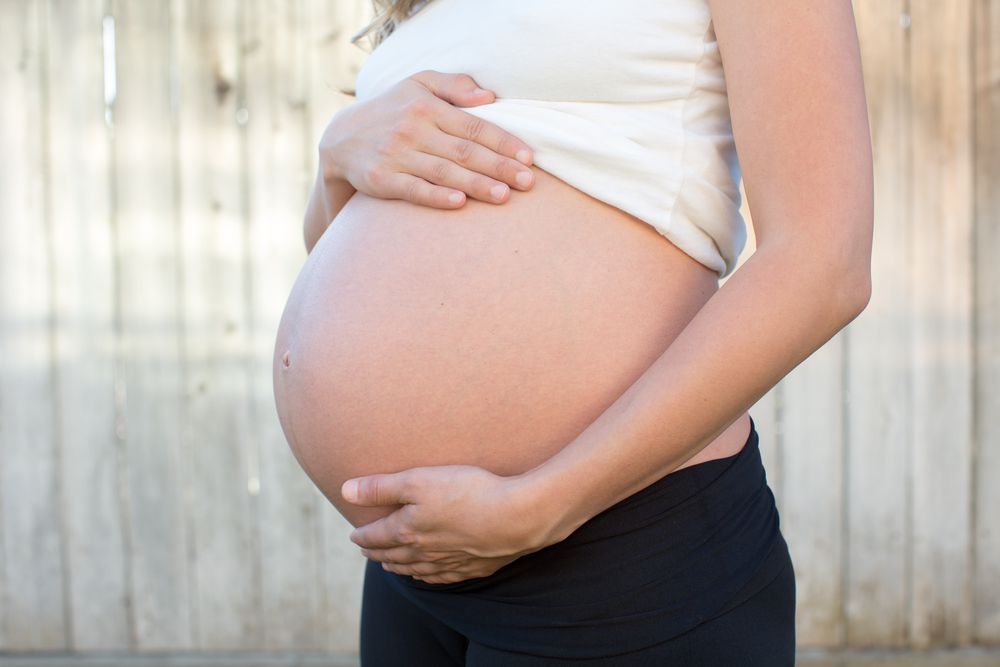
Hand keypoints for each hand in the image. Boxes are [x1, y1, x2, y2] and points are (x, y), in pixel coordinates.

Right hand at [320, 69, 535, 208]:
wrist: (340, 139)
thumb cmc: (391, 111)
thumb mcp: (417, 84)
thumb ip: (453, 85)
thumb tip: (489, 96)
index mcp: (427, 107)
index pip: (473, 126)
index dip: (503, 142)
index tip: (528, 158)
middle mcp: (413, 129)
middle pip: (464, 151)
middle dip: (498, 167)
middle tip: (527, 183)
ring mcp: (397, 155)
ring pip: (443, 171)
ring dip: (475, 184)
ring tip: (503, 196)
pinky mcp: (381, 179)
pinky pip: (413, 189)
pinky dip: (435, 195)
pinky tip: (458, 202)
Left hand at [341, 465, 553, 583]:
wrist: (514, 517)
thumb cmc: (467, 492)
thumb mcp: (418, 480)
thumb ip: (381, 487)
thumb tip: (345, 490)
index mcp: (407, 531)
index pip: (376, 536)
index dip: (362, 535)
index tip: (354, 535)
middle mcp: (424, 552)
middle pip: (393, 556)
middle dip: (376, 553)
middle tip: (366, 551)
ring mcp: (449, 562)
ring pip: (415, 569)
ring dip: (398, 567)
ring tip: (390, 565)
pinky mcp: (472, 567)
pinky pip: (441, 577)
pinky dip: (427, 577)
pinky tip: (428, 575)